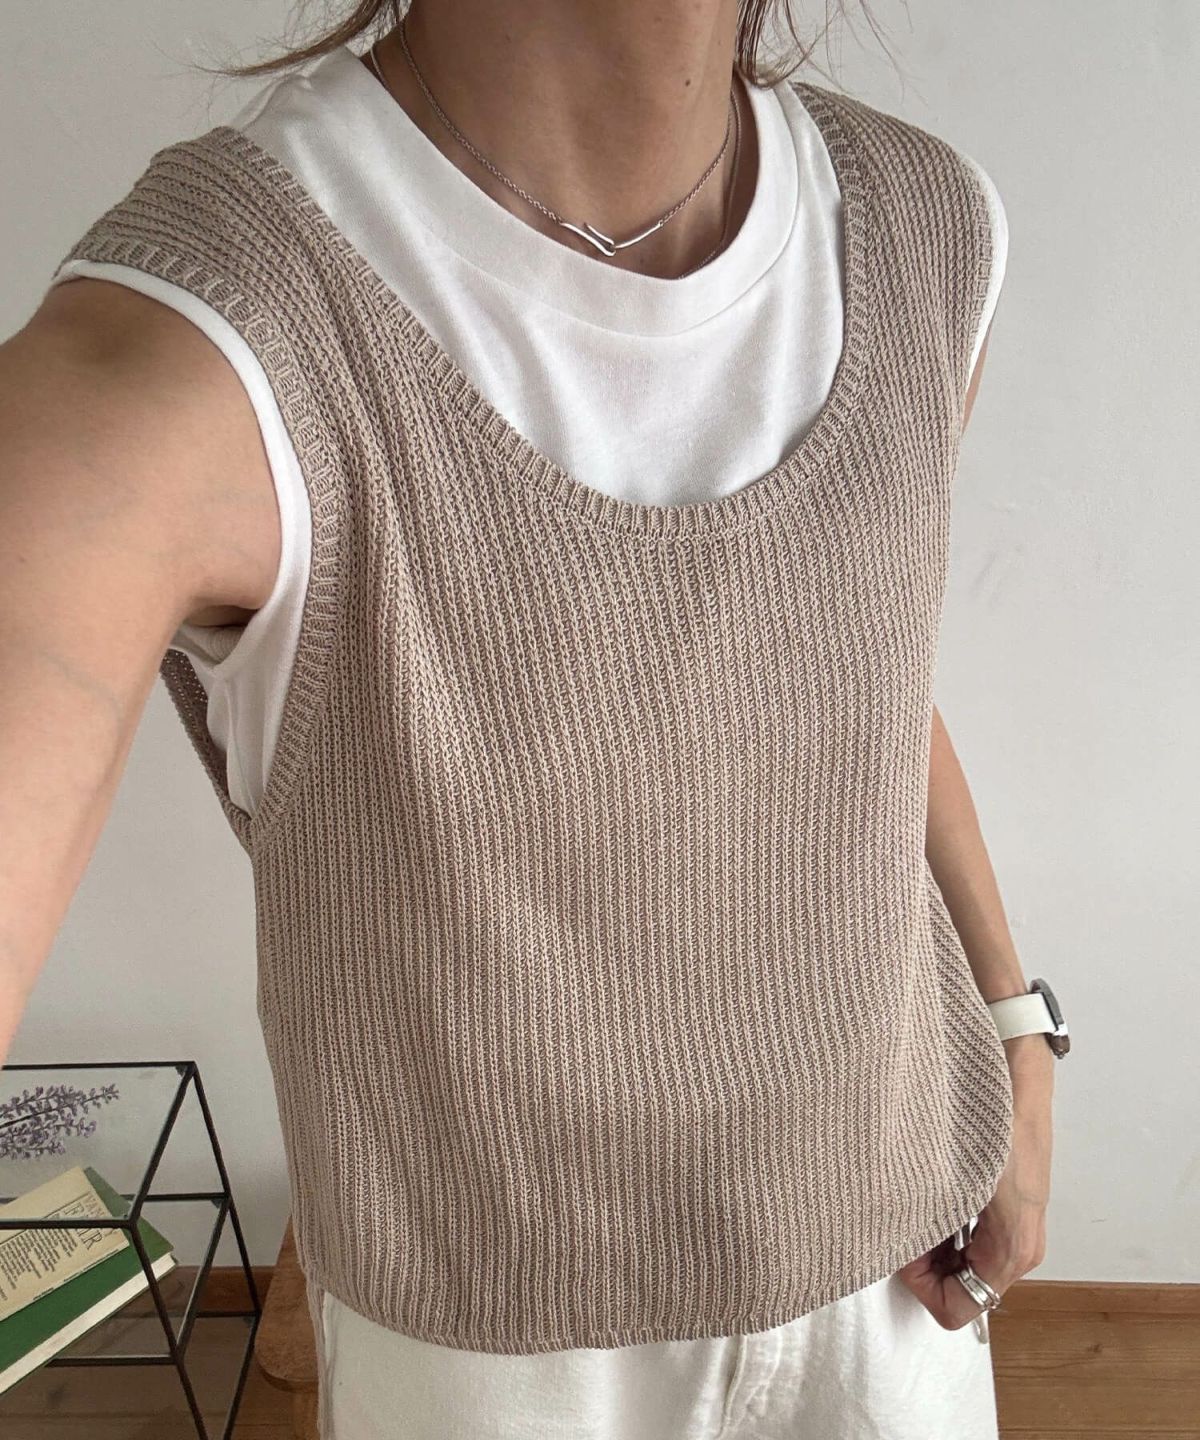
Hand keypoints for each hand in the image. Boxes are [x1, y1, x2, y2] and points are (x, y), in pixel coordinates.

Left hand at [894, 1036, 1053, 1328]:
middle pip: (959, 1288)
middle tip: (899, 1218)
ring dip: (931, 1240)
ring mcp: (1018, 1226)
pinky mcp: (1009, 1204)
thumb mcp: (957, 1179)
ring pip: (961, 1261)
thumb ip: (930, 1226)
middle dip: (924, 1263)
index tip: (901, 1245)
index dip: (921, 1284)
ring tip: (910, 1198)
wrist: (1015, 1071)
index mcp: (1013, 1253)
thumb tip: (897, 1252)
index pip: (956, 1309)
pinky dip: (944, 1221)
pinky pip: (970, 1235)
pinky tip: (928, 1187)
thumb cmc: (990, 1121)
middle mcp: (1021, 1249)